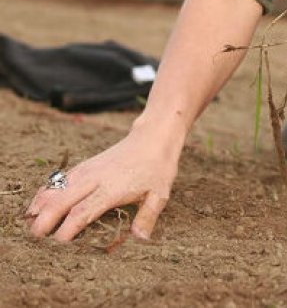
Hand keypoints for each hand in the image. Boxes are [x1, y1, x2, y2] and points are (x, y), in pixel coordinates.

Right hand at [26, 124, 182, 241]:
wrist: (153, 138)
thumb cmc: (157, 168)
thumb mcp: (159, 194)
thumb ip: (148, 216)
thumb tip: (140, 239)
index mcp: (112, 189)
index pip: (83, 211)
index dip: (68, 228)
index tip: (59, 243)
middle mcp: (95, 179)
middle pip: (63, 200)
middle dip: (46, 219)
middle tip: (35, 236)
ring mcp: (87, 170)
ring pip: (57, 187)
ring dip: (42, 204)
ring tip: (30, 220)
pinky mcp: (85, 165)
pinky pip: (60, 179)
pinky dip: (46, 190)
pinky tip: (38, 202)